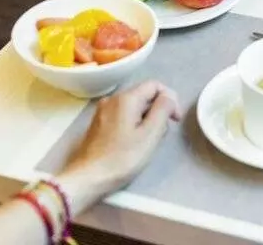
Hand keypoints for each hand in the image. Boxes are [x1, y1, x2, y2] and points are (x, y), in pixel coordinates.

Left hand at [57, 80, 180, 213]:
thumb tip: (169, 97)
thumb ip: (163, 110)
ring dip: (146, 118)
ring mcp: (103, 110)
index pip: (155, 85)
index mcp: (126, 98)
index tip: (175, 120)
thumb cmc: (122, 158)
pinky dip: (133, 123)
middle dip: (157, 110)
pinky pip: (122, 114)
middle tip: (161, 134)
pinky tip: (132, 143)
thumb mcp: (149, 134)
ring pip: (133, 106)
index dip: (170, 99)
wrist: (87, 178)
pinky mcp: (98, 123)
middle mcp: (113, 98)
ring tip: (147, 141)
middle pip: (144, 94)